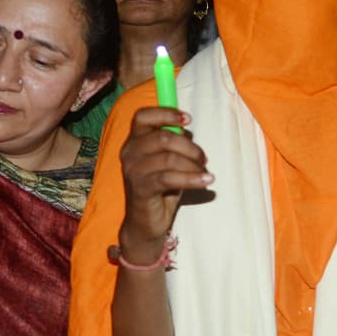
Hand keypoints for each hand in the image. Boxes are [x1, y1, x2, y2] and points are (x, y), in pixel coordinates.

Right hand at [118, 107, 212, 261]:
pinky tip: (207, 181)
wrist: (146, 222)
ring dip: (193, 164)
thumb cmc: (160, 187)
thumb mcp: (167, 161)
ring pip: (170, 158)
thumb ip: (173, 143)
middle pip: (163, 137)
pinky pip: (171, 178)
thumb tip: (186, 130)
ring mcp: (133, 171)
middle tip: (203, 158)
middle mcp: (129, 152)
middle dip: (190, 147)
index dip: (166, 113)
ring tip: (205, 172)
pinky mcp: (141, 188)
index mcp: (134, 141)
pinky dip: (193, 178)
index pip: (143, 116)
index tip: (188, 120)